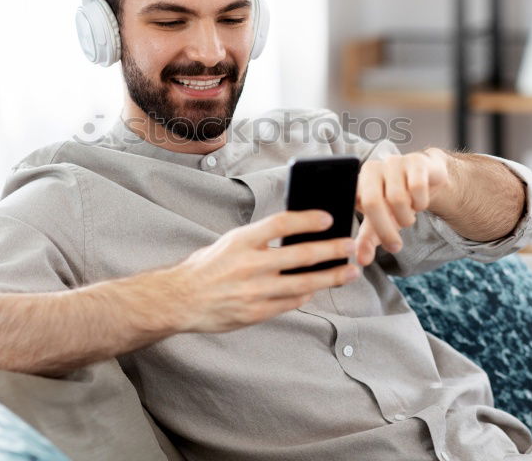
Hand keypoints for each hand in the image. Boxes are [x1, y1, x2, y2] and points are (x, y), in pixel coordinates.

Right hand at [173, 210, 360, 332]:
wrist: (181, 300)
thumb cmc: (206, 268)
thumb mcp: (229, 243)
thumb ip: (259, 240)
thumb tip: (294, 234)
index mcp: (241, 241)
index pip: (280, 224)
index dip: (307, 219)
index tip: (328, 218)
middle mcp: (249, 265)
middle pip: (300, 255)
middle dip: (331, 251)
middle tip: (350, 247)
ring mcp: (254, 291)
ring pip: (303, 284)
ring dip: (330, 277)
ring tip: (349, 271)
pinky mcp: (256, 313)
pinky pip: (290, 303)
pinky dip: (306, 295)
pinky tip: (317, 289)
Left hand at [354, 148, 452, 265]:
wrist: (425, 178)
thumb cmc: (395, 202)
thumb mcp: (379, 223)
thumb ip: (367, 241)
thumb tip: (361, 261)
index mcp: (357, 183)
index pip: (352, 205)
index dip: (359, 224)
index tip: (374, 241)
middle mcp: (372, 169)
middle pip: (372, 202)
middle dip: (385, 230)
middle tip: (394, 246)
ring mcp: (393, 163)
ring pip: (397, 197)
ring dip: (406, 217)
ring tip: (407, 218)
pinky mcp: (415, 161)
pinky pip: (417, 188)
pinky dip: (420, 203)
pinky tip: (419, 203)